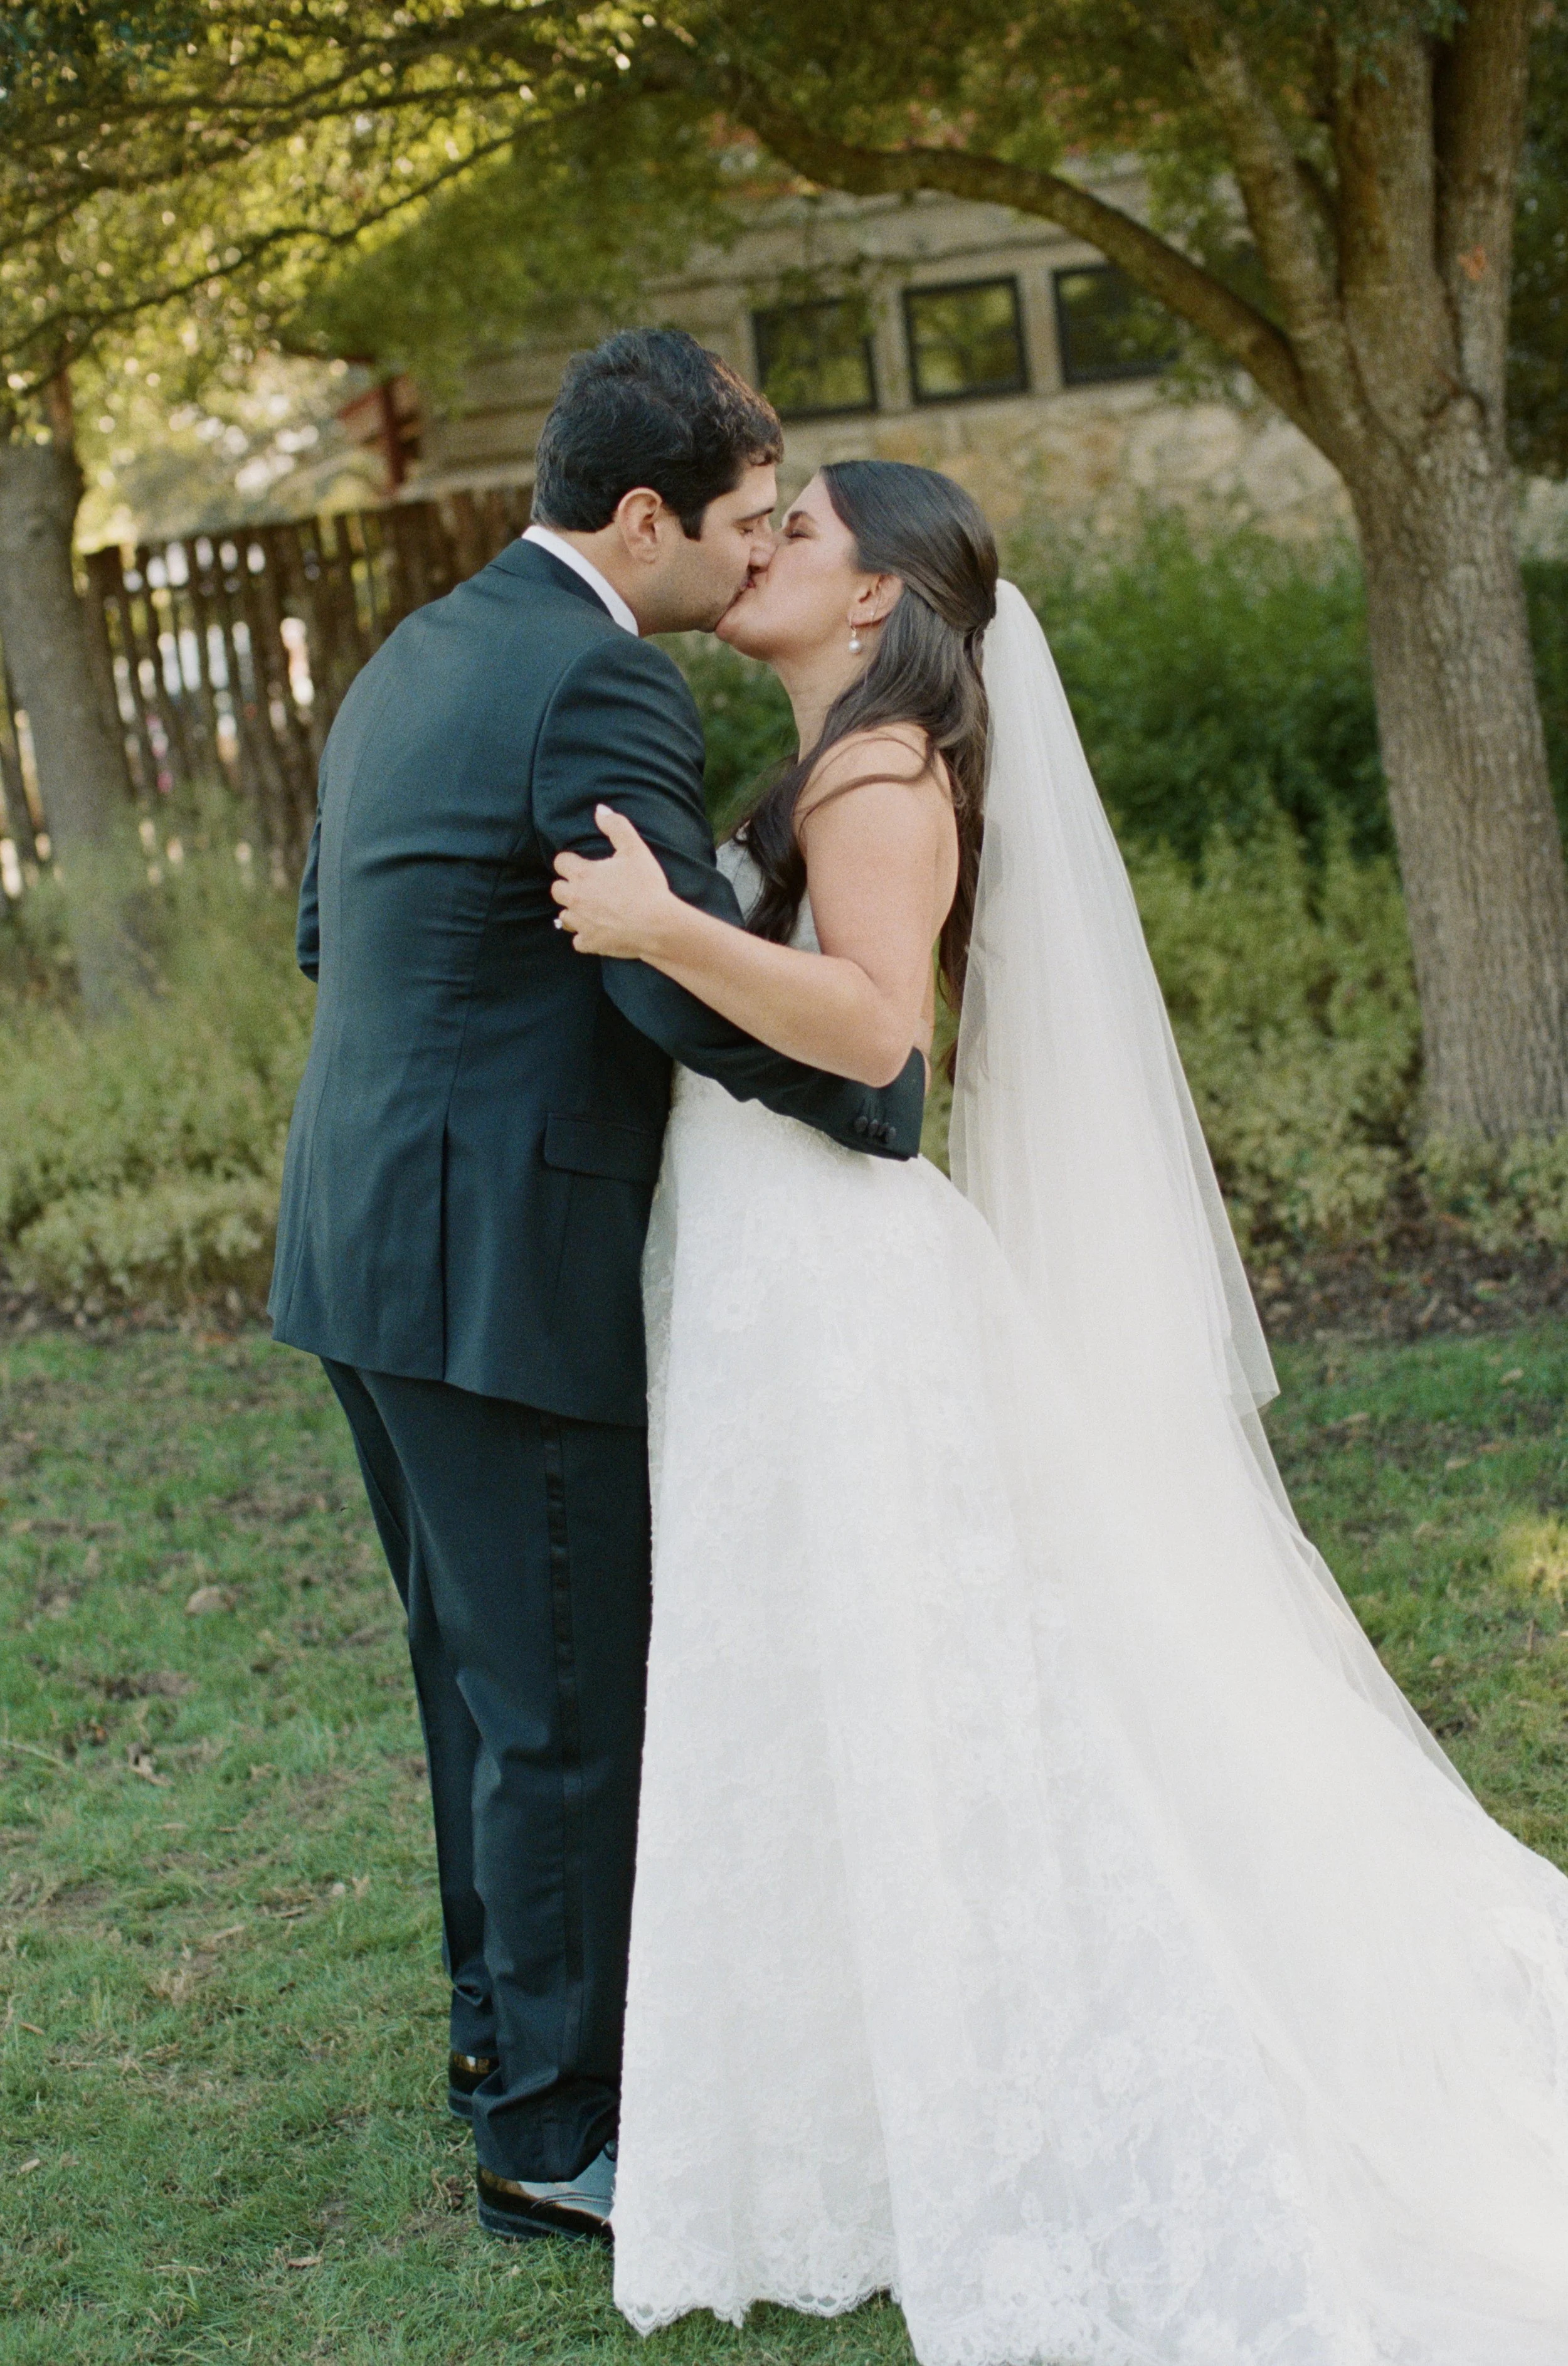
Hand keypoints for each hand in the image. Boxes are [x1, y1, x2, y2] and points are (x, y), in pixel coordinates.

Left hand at [552, 806, 676, 957]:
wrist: (657, 924)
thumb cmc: (646, 885)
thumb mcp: (635, 849)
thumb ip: (616, 826)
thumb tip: (600, 810)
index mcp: (583, 874)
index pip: (561, 862)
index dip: (571, 861)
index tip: (583, 864)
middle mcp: (576, 898)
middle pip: (557, 890)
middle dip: (568, 886)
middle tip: (586, 886)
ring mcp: (581, 923)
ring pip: (564, 916)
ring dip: (574, 911)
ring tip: (590, 909)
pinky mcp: (590, 943)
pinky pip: (577, 941)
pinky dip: (584, 936)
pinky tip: (596, 931)